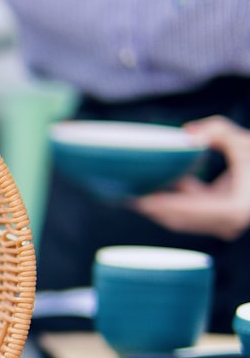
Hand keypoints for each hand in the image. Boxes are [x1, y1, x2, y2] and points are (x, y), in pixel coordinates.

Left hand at [131, 115, 249, 240]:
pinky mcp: (218, 221)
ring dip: (157, 204)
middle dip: (150, 207)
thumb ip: (219, 131)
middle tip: (121, 194)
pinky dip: (172, 198)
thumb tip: (187, 133)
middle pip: (177, 218)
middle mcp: (226, 224)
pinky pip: (188, 212)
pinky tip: (157, 181)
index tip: (135, 199)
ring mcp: (222, 226)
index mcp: (233, 211)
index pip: (186, 210)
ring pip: (180, 218)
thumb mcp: (245, 143)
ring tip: (131, 189)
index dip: (159, 205)